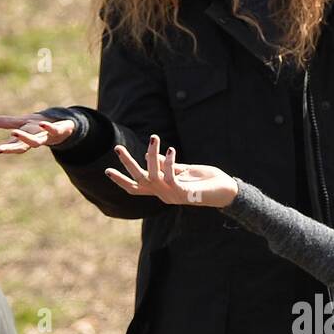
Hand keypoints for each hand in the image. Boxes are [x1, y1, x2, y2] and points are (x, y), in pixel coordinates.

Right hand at [0, 113, 76, 151]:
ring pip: (36, 141)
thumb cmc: (41, 127)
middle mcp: (34, 140)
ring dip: (25, 138)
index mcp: (25, 139)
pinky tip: (42, 124)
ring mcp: (46, 136)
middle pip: (21, 147)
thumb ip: (6, 123)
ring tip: (13, 133)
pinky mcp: (58, 130)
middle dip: (9, 149)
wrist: (65, 128)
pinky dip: (48, 128)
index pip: (10, 145)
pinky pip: (53, 130)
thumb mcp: (22, 123)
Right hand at [104, 135, 238, 206]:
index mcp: (162, 190)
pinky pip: (171, 177)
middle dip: (127, 164)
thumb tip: (151, 155)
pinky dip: (169, 162)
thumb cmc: (207, 180)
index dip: (122, 180)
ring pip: (152, 176)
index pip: (137, 188)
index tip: (107, 170)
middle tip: (117, 147)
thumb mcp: (183, 170)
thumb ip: (167, 165)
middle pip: (139, 181)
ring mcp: (173, 196)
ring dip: (151, 156)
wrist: (227, 191)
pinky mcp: (184, 194)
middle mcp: (164, 195)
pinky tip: (171, 150)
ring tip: (153, 138)